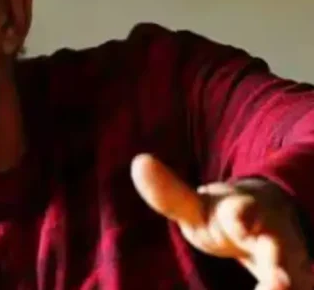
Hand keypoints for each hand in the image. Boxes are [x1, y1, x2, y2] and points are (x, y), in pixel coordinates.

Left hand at [131, 153, 313, 289]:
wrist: (270, 218)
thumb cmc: (227, 215)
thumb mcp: (198, 207)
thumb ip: (170, 193)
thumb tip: (139, 162)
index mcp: (244, 211)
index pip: (246, 211)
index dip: (243, 215)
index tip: (241, 221)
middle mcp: (275, 237)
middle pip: (284, 253)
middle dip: (282, 270)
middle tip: (279, 284)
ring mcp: (292, 261)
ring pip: (300, 277)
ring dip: (289, 284)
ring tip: (281, 289)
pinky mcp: (300, 279)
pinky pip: (299, 285)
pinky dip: (292, 288)